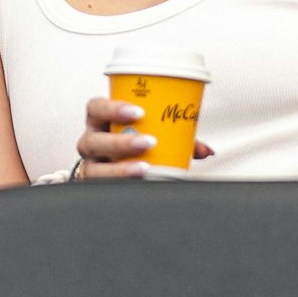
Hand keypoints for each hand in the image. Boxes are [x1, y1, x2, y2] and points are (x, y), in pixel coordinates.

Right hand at [72, 98, 211, 178]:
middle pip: (93, 141)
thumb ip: (176, 139)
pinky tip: (139, 184)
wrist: (119, 172)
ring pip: (95, 169)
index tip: (139, 112)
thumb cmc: (133, 145)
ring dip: (121, 168)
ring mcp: (91, 167)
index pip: (96, 107)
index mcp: (101, 121)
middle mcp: (91, 143)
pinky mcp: (95, 187)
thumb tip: (205, 150)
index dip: (113, 108)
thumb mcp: (151, 134)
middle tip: (149, 142)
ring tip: (145, 167)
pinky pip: (101, 189)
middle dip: (120, 141)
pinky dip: (121, 185)